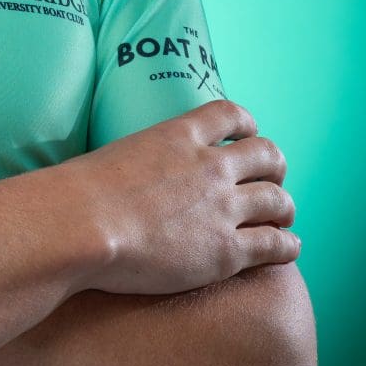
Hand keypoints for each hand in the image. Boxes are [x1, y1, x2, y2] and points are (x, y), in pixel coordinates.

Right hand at [58, 99, 299, 294]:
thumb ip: (136, 161)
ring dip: (285, 208)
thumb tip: (123, 176)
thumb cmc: (77, 194)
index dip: (246, 125)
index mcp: (179, 136)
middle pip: (266, 155)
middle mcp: (209, 166)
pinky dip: (288, 245)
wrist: (81, 224)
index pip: (229, 114)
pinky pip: (276, 244)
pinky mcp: (226, 251)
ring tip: (282, 218)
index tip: (247, 135)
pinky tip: (287, 249)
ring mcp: (222, 208)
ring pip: (278, 200)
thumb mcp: (112, 156)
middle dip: (274, 167)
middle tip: (271, 181)